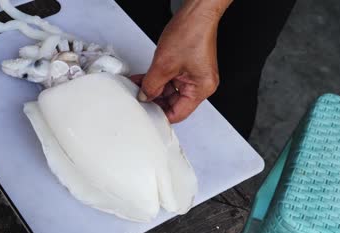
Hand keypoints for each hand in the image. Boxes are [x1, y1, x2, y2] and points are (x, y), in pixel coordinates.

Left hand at [134, 0, 231, 122]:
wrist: (196, 12)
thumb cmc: (191, 32)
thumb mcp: (164, 65)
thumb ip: (152, 85)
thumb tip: (145, 96)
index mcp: (201, 88)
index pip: (178, 113)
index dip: (160, 114)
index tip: (145, 114)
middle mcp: (201, 84)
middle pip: (174, 103)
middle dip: (155, 100)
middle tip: (139, 99)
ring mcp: (194, 75)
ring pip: (170, 91)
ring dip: (153, 88)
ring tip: (138, 86)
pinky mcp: (188, 67)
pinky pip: (170, 79)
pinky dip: (157, 79)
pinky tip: (144, 79)